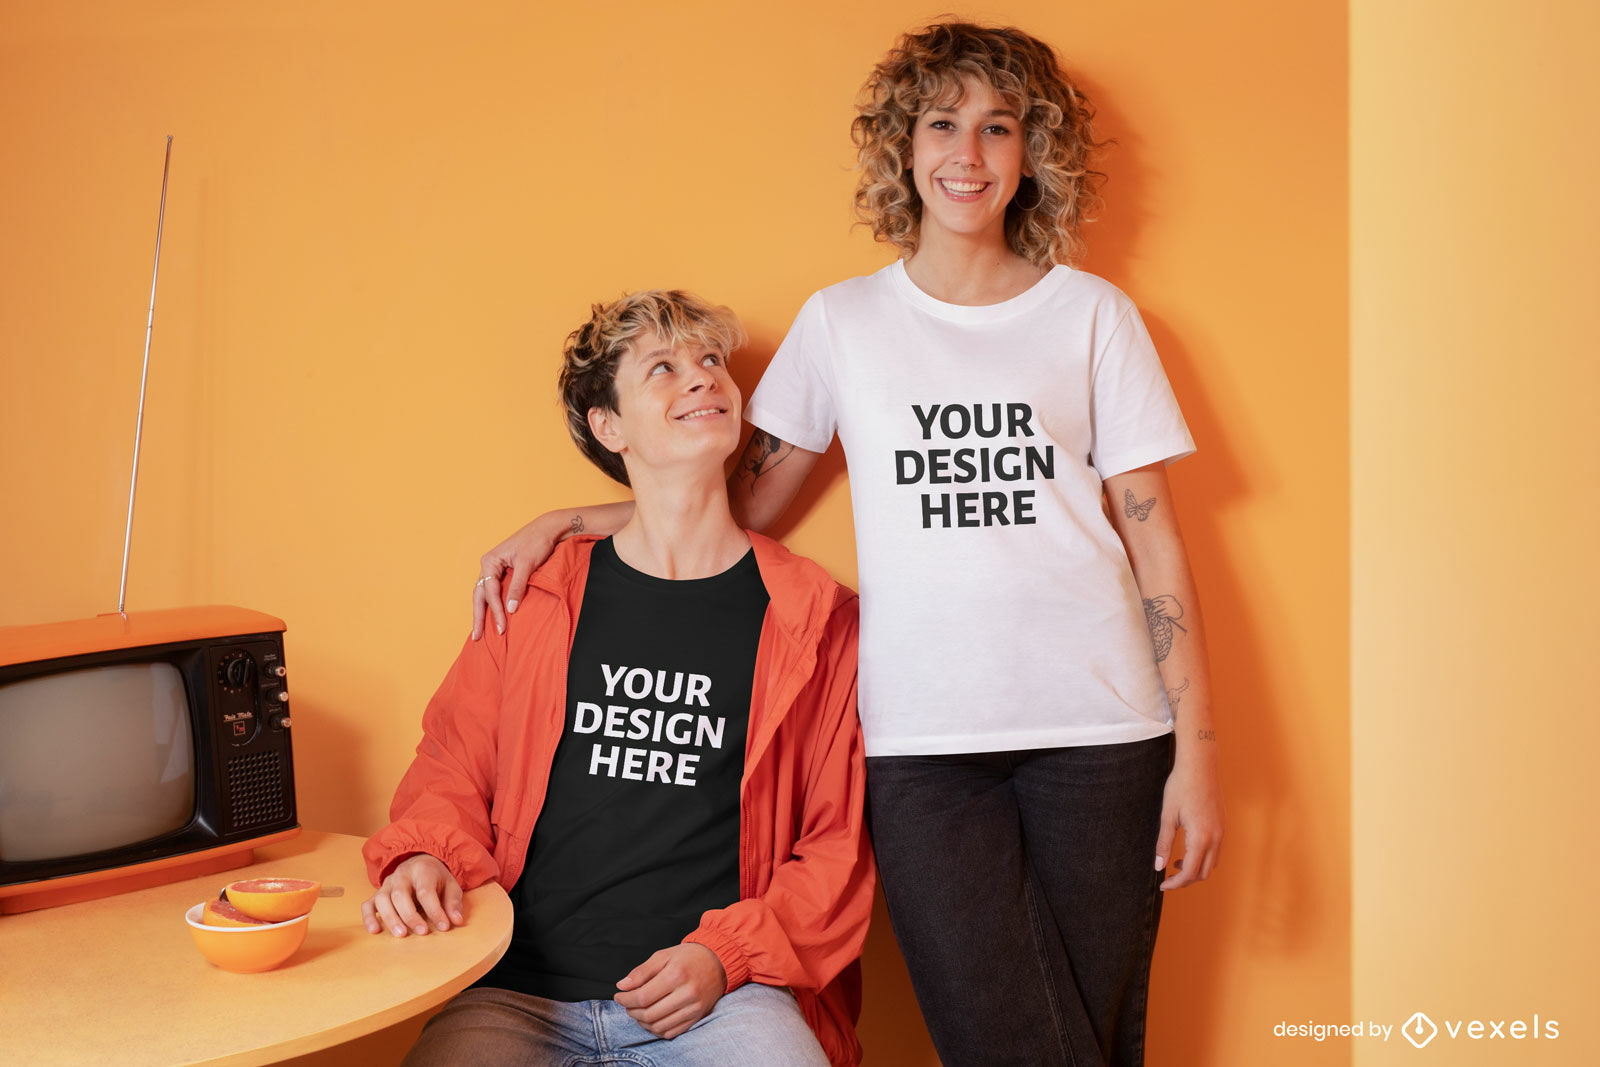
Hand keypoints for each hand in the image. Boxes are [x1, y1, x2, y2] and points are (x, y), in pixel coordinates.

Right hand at [361, 853, 465, 935]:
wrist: (419, 862)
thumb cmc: (435, 878)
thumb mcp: (450, 885)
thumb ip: (452, 903)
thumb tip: (456, 921)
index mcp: (422, 871)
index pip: (426, 892)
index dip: (435, 911)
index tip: (444, 927)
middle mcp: (401, 876)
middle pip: (400, 894)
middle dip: (411, 915)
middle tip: (422, 932)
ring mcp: (387, 884)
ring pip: (382, 899)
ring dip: (390, 918)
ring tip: (401, 934)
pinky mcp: (377, 894)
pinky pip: (368, 905)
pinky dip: (368, 918)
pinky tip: (374, 930)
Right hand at [472, 518, 558, 639]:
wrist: (548, 530)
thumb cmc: (537, 542)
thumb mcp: (527, 565)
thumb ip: (517, 587)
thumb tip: (510, 609)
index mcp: (490, 561)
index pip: (489, 591)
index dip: (495, 610)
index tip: (502, 627)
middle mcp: (488, 565)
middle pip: (479, 595)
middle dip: (478, 616)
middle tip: (476, 637)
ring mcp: (494, 569)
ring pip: (484, 594)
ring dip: (482, 612)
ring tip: (479, 632)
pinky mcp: (503, 572)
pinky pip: (493, 591)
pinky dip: (491, 605)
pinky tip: (491, 616)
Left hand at [613, 942, 726, 1038]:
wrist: (718, 961)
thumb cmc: (689, 957)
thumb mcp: (663, 955)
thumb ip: (641, 971)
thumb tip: (623, 986)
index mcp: (675, 975)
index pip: (643, 997)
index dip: (625, 999)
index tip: (618, 996)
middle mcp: (686, 994)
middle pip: (649, 1014)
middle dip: (631, 1011)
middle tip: (627, 1004)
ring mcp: (693, 1008)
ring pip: (658, 1026)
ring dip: (642, 1022)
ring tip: (638, 1011)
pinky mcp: (697, 1017)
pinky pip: (671, 1032)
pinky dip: (657, 1029)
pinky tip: (652, 1019)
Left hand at [1154, 751, 1222, 890]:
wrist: (1200, 765)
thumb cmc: (1180, 787)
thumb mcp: (1167, 816)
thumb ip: (1163, 843)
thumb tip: (1158, 866)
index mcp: (1200, 838)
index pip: (1190, 872)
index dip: (1175, 883)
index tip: (1162, 885)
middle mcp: (1216, 838)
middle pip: (1204, 873)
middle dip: (1186, 879)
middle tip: (1167, 876)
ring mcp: (1222, 832)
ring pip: (1212, 863)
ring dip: (1195, 869)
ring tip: (1176, 862)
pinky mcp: (1223, 825)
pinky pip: (1216, 851)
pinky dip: (1203, 857)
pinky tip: (1188, 849)